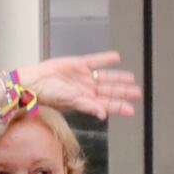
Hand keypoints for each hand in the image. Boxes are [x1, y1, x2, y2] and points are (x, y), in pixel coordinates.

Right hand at [15, 51, 140, 120]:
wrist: (35, 81)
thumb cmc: (49, 96)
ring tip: (131, 79)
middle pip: (109, 91)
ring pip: (105, 77)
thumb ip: (88, 107)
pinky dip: (105, 60)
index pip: (107, 104)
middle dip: (123, 92)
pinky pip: (95, 61)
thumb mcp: (71, 102)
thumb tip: (103, 115)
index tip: (131, 110)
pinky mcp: (79, 64)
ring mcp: (84, 77)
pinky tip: (116, 58)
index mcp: (86, 101)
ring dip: (118, 78)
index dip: (119, 106)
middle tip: (137, 93)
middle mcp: (87, 90)